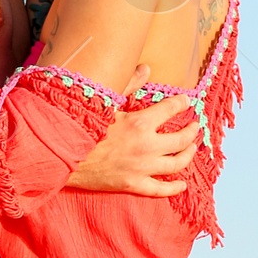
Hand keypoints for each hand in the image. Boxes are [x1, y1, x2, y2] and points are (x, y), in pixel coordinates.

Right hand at [66, 79, 199, 195]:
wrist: (62, 155)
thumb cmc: (82, 126)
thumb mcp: (106, 102)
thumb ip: (129, 85)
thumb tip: (145, 68)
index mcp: (140, 122)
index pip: (171, 109)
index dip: (182, 103)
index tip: (186, 101)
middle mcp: (146, 146)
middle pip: (181, 140)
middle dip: (192, 131)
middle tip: (195, 127)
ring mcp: (141, 167)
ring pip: (177, 164)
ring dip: (188, 155)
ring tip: (192, 149)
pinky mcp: (133, 184)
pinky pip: (160, 190)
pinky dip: (173, 188)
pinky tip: (182, 184)